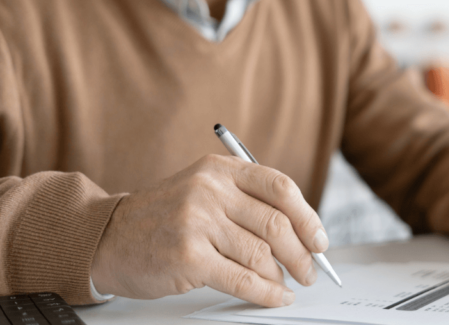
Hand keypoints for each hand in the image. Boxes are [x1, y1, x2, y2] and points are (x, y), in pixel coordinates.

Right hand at [91, 155, 328, 306]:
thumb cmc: (165, 218)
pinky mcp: (189, 257)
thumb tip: (302, 233)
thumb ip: (247, 203)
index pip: (281, 188)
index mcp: (220, 171)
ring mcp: (198, 223)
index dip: (308, 217)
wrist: (108, 237)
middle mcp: (210, 191)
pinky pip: (242, 279)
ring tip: (286, 284)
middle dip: (302, 253)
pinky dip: (266, 293)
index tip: (320, 240)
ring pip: (262, 254)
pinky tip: (276, 297)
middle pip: (276, 224)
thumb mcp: (204, 191)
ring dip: (282, 275)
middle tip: (310, 270)